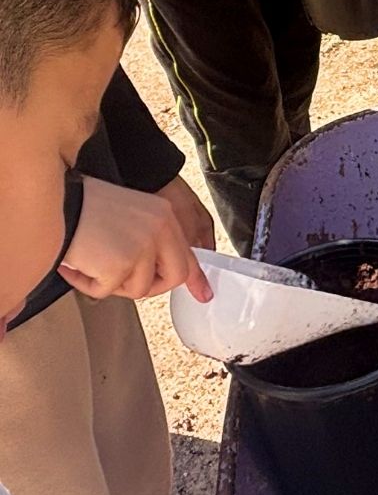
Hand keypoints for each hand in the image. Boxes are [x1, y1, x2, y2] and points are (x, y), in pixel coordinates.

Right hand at [59, 176, 211, 301]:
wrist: (56, 200)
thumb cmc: (83, 207)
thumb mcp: (129, 218)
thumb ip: (149, 241)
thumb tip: (156, 272)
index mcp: (163, 214)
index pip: (187, 251)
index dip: (195, 277)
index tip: (204, 294)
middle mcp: (160, 228)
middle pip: (174, 276)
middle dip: (151, 287)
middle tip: (123, 281)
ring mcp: (143, 246)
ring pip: (138, 289)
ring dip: (112, 283)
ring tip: (91, 261)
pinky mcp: (121, 263)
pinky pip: (106, 292)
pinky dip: (87, 284)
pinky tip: (76, 263)